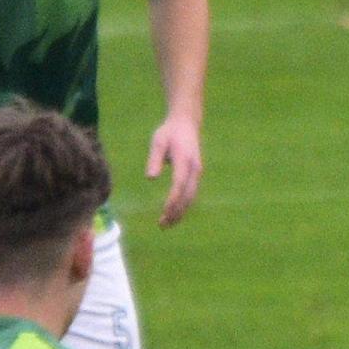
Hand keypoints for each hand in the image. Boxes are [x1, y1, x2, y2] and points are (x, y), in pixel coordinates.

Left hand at [146, 110, 204, 226]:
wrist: (187, 123)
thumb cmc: (169, 132)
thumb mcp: (158, 141)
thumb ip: (154, 159)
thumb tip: (150, 178)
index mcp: (184, 160)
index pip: (179, 184)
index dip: (172, 199)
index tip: (164, 212)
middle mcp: (194, 168)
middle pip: (187, 196)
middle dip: (176, 212)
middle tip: (162, 225)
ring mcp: (197, 172)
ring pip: (191, 198)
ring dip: (180, 213)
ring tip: (165, 225)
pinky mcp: (196, 175)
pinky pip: (191, 194)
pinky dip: (183, 207)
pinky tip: (172, 215)